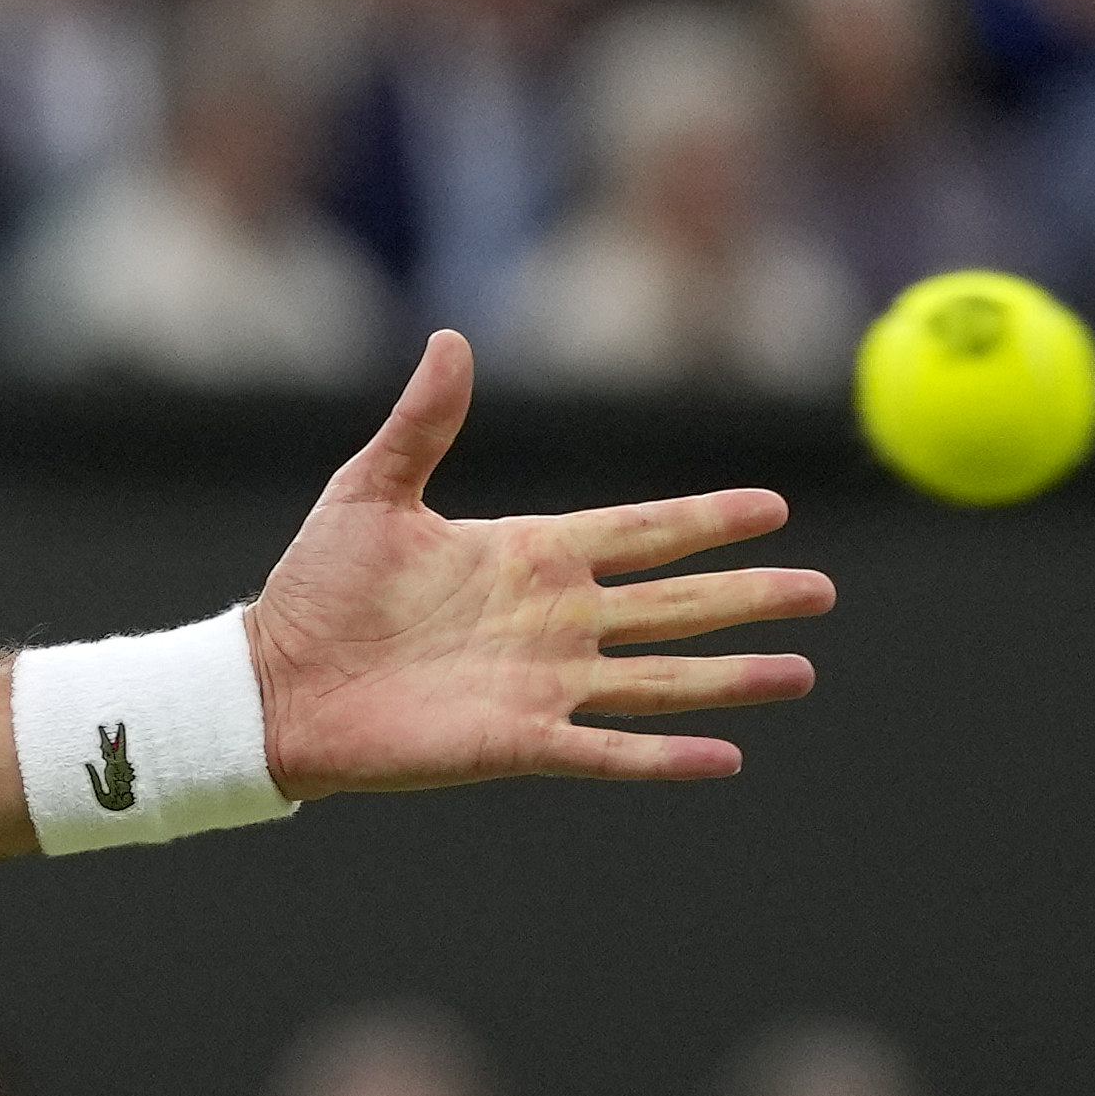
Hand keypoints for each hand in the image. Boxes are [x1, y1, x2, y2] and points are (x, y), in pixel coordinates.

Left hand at [247, 332, 833, 797]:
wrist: (273, 682)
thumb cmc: (316, 588)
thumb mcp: (370, 492)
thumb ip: (423, 423)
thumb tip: (450, 339)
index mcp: (527, 554)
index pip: (639, 532)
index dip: (704, 519)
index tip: (774, 506)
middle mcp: (551, 620)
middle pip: (673, 604)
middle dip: (746, 596)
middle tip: (821, 592)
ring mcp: (542, 682)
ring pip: (660, 678)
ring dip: (730, 677)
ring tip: (801, 672)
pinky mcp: (517, 740)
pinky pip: (605, 749)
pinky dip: (663, 756)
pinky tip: (725, 756)